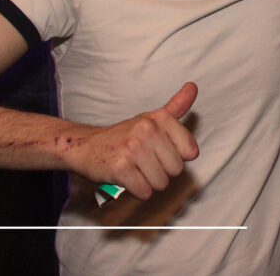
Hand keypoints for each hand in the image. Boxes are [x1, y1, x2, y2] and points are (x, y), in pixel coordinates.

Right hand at [64, 83, 198, 199]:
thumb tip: (193, 87)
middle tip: (145, 162)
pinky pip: (144, 192)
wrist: (86, 146)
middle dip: (162, 171)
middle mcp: (148, 129)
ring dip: (149, 183)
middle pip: (176, 169)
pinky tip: (127, 178)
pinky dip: (137, 191)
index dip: (177, 157)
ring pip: (161, 183)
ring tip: (136, 170)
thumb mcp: (151, 118)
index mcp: (160, 118)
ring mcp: (133, 148)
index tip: (161, 151)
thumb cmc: (124, 135)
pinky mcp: (120, 168)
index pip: (190, 151)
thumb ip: (176, 106)